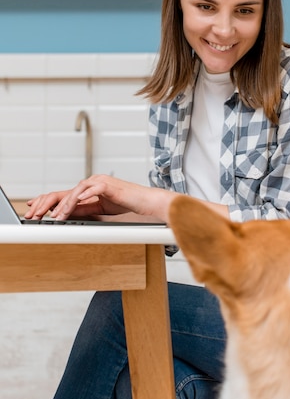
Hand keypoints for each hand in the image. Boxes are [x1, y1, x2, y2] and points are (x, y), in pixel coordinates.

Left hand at [25, 175, 173, 222]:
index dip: (46, 201)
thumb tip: (66, 215)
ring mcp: (100, 182)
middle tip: (35, 213)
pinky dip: (82, 197)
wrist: (146, 202)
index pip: (63, 195)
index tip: (33, 208)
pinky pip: (92, 190)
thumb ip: (85, 210)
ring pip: (76, 191)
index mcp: (88, 189)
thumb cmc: (127, 205)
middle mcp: (91, 182)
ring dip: (64, 205)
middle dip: (47, 203)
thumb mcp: (101, 210)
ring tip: (56, 216)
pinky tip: (72, 205)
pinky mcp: (109, 185)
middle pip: (64, 191)